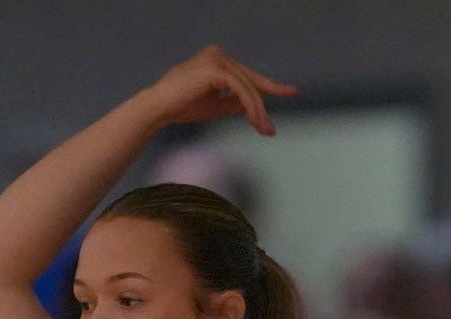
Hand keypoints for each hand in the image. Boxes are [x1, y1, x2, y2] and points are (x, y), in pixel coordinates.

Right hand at [141, 46, 296, 136]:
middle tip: (271, 131)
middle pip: (250, 82)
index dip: (270, 86)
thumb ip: (235, 102)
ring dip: (258, 112)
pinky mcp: (216, 69)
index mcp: (216, 60)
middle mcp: (218, 55)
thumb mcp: (216, 105)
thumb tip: (253, 107)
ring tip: (263, 131)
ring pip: (248, 88)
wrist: (159, 108)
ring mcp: (217, 59)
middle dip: (262, 108)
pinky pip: (241, 90)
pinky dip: (251, 107)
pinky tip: (254, 122)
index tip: (291, 92)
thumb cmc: (183, 107)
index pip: (247, 75)